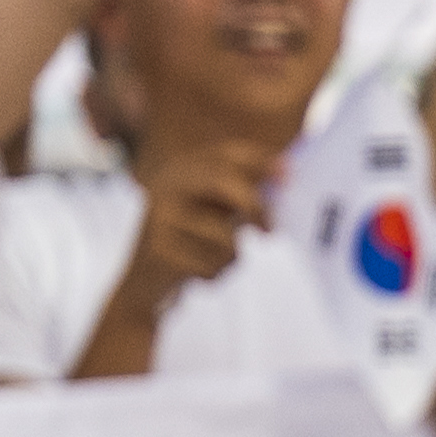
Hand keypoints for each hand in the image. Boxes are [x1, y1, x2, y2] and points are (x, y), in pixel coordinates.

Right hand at [125, 132, 279, 301]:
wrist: (145, 280)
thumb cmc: (193, 240)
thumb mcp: (217, 210)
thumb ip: (245, 193)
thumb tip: (289, 175)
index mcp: (184, 169)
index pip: (227, 155)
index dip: (261, 161)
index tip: (290, 175)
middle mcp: (168, 185)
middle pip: (224, 182)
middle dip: (257, 206)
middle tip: (270, 232)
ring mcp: (160, 216)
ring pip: (224, 235)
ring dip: (232, 256)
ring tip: (217, 259)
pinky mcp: (157, 249)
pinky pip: (210, 263)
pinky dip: (216, 274)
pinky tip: (199, 274)